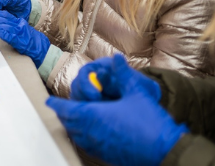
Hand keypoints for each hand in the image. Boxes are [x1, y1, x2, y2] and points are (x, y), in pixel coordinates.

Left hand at [0, 9, 49, 66]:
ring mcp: (19, 30)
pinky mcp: (17, 38)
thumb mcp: (22, 36)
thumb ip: (11, 32)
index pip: (4, 14)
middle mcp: (19, 24)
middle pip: (0, 16)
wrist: (46, 54)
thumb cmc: (34, 47)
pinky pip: (2, 32)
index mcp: (19, 22)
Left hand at [47, 54, 187, 165]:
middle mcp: (92, 133)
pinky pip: (87, 146)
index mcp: (94, 115)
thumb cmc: (150, 121)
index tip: (49, 101)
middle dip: (64, 114)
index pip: (67, 109)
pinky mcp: (107, 156)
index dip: (57, 104)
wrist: (165, 150)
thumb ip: (123, 73)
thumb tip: (116, 58)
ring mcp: (99, 147)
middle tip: (60, 108)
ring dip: (73, 126)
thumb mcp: (136, 92)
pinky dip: (83, 137)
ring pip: (78, 136)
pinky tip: (90, 132)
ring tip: (73, 118)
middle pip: (70, 124)